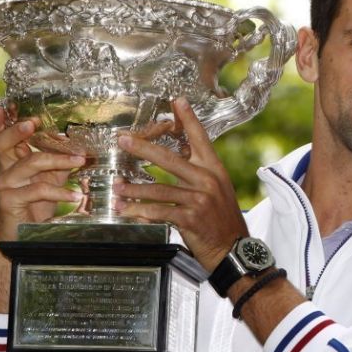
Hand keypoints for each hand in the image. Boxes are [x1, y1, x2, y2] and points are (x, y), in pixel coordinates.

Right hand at [0, 106, 84, 311]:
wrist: (24, 239)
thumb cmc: (36, 208)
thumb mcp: (50, 181)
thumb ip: (59, 165)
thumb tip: (81, 150)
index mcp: (13, 161)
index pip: (1, 136)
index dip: (1, 122)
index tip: (6, 106)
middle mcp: (5, 169)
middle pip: (4, 142)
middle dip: (20, 130)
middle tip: (34, 123)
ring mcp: (6, 184)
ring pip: (30, 163)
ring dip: (58, 160)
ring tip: (80, 160)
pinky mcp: (11, 201)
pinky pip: (37, 190)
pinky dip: (61, 192)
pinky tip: (76, 195)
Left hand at [115, 98, 246, 271]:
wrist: (234, 249)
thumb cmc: (222, 220)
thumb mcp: (217, 190)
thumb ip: (198, 174)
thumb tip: (178, 158)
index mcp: (214, 170)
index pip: (200, 138)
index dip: (188, 118)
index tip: (176, 101)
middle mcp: (207, 180)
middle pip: (170, 158)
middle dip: (143, 148)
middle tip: (124, 141)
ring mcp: (199, 199)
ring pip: (158, 188)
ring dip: (133, 189)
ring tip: (117, 186)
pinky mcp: (190, 218)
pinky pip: (159, 211)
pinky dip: (139, 212)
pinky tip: (126, 211)